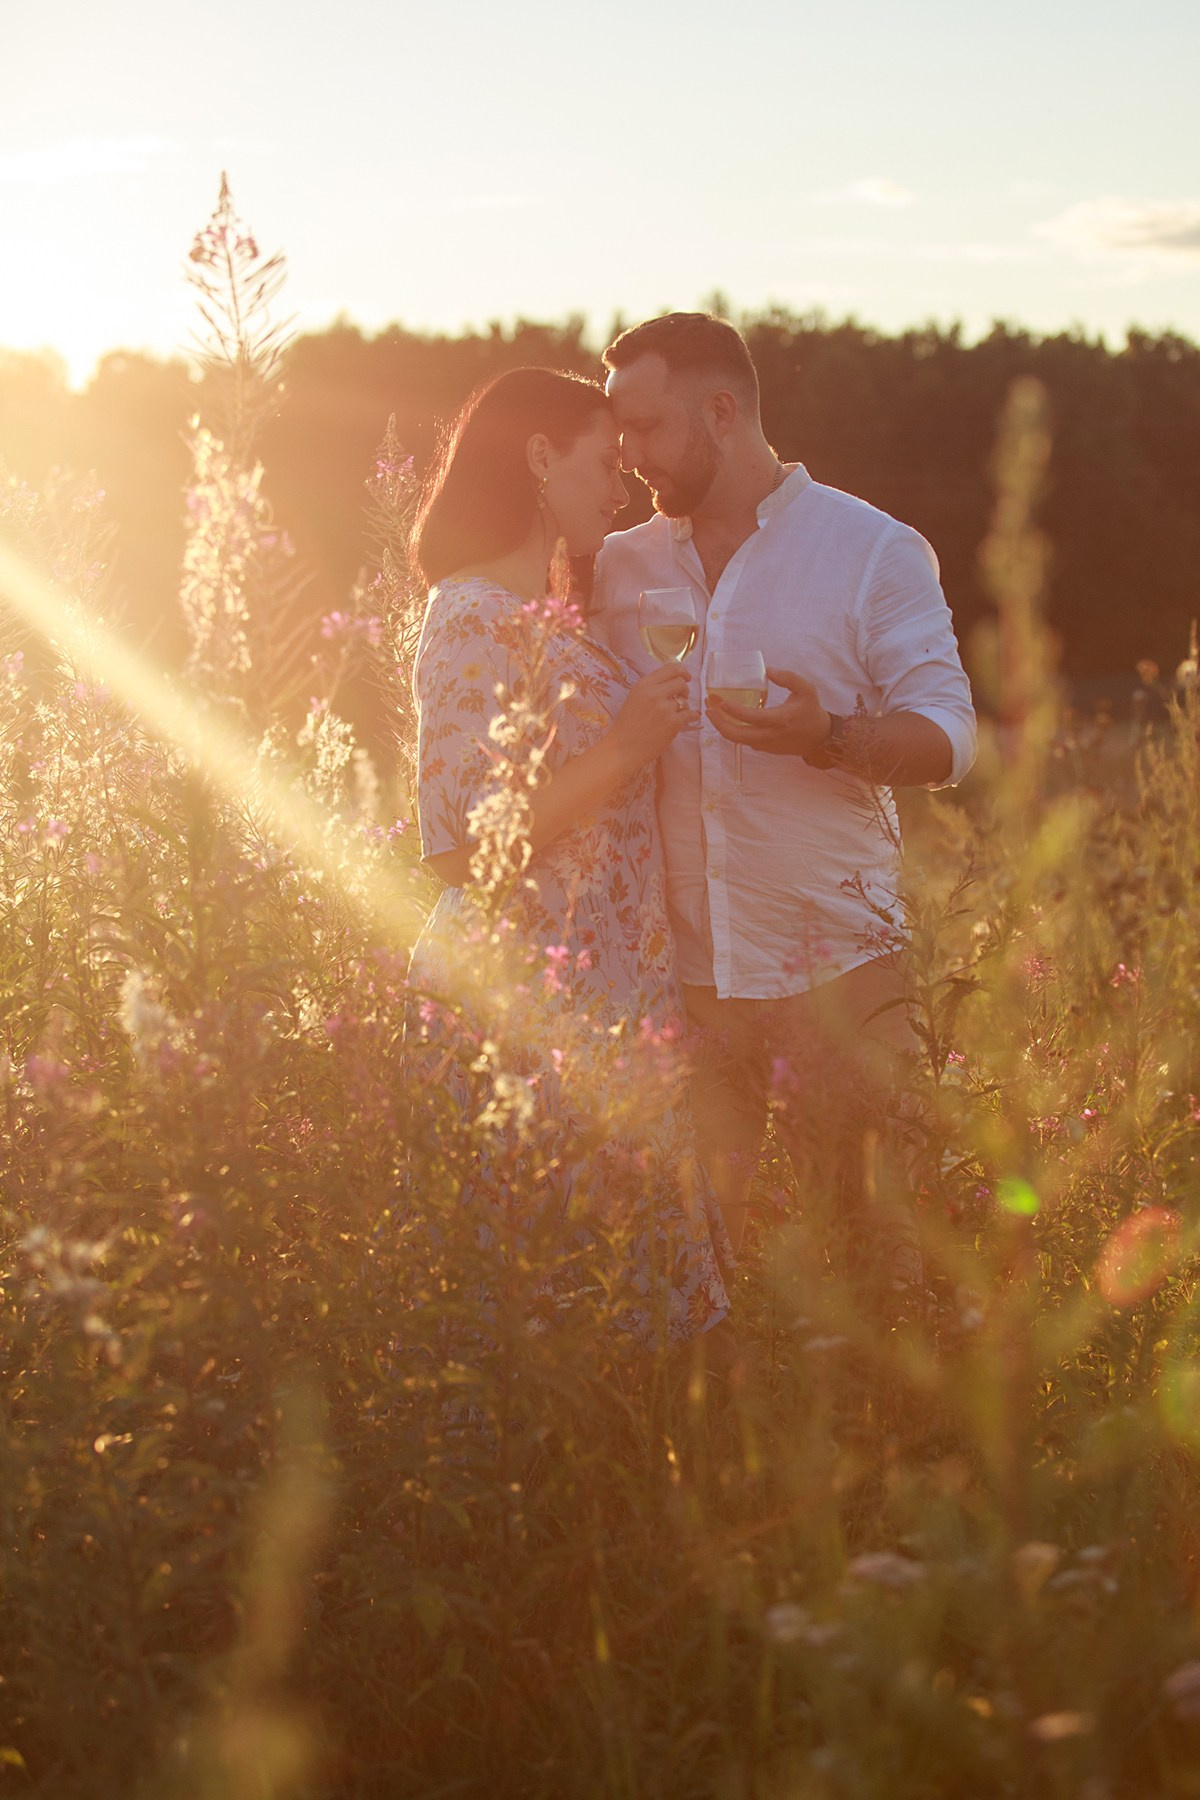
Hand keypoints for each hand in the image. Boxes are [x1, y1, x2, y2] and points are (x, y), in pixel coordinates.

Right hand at [608, 664, 697, 768]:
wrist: (622, 748)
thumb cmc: (627, 726)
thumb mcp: (634, 698)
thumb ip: (651, 688)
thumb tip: (673, 680)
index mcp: (643, 685)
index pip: (670, 668)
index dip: (682, 671)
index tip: (686, 677)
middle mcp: (654, 693)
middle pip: (681, 683)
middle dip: (685, 690)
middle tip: (682, 698)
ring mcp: (664, 708)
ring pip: (685, 701)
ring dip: (684, 707)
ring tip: (675, 715)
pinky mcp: (673, 723)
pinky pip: (690, 715)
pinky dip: (691, 717)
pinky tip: (688, 719)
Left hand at [706, 666, 831, 757]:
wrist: (819, 738)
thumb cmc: (811, 711)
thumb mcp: (807, 689)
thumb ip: (788, 677)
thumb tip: (767, 669)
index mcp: (780, 719)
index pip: (752, 718)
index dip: (734, 711)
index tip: (720, 701)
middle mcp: (770, 735)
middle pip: (737, 735)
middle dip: (718, 722)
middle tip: (709, 706)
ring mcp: (765, 744)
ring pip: (736, 740)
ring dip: (721, 726)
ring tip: (712, 710)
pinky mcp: (763, 749)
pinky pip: (742, 741)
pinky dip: (730, 730)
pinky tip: (725, 717)